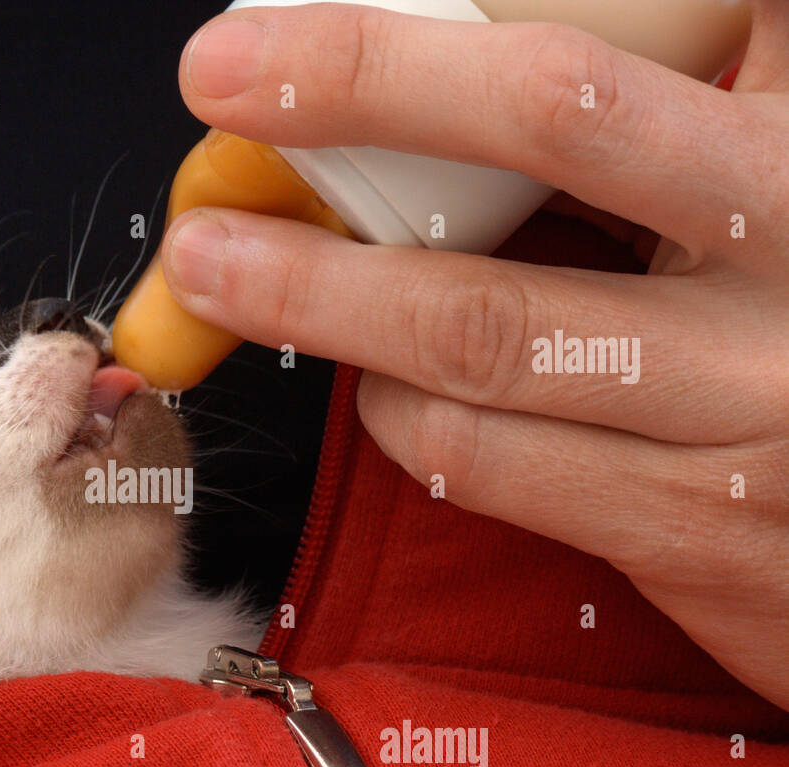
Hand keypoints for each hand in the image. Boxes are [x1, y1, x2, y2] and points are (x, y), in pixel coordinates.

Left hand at [159, 2, 788, 710]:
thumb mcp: (764, 201)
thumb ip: (662, 124)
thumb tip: (470, 82)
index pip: (597, 59)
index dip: (420, 43)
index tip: (273, 37)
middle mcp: (788, 263)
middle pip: (554, 126)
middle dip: (361, 91)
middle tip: (224, 80)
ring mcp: (744, 408)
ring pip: (480, 328)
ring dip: (325, 294)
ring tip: (234, 269)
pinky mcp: (689, 528)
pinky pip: (483, 459)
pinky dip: (395, 410)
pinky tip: (375, 383)